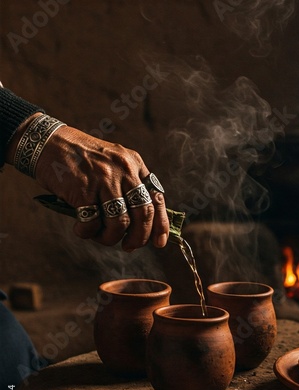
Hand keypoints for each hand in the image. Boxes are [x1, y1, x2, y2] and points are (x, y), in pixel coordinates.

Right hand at [9, 114, 169, 250]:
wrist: (48, 143)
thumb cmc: (82, 160)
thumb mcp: (114, 164)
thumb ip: (129, 186)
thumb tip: (142, 226)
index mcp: (135, 165)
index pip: (157, 198)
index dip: (160, 225)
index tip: (159, 243)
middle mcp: (124, 170)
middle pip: (144, 213)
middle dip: (139, 238)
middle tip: (129, 246)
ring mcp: (104, 179)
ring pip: (120, 223)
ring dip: (110, 238)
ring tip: (100, 236)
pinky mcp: (83, 189)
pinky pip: (92, 222)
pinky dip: (87, 232)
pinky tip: (81, 228)